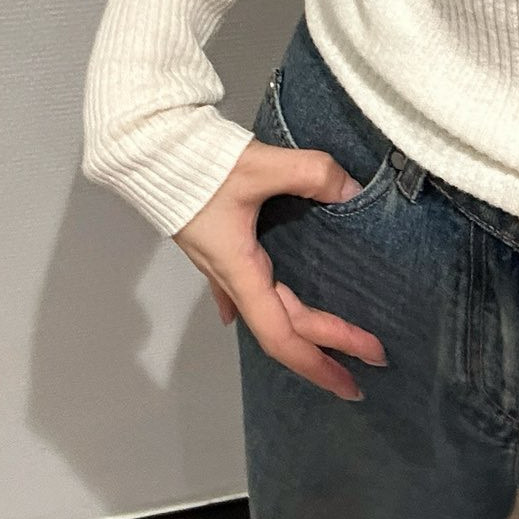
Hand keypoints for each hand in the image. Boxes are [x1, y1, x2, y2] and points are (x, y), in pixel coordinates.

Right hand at [170, 139, 387, 400]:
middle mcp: (232, 276)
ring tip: (333, 340)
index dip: (320, 358)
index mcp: (241, 270)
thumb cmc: (197, 165)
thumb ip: (313, 174)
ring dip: (302, 329)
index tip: (360, 370)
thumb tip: (353, 191)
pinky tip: (269, 301)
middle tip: (371, 360)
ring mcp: (222, 263)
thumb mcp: (261, 165)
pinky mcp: (218, 243)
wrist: (148, 148)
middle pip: (283, 327)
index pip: (283, 333)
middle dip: (327, 350)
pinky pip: (244, 286)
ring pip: (268, 309)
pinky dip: (266, 301)